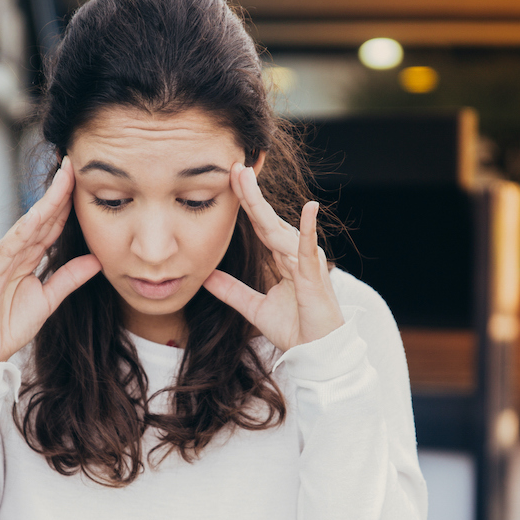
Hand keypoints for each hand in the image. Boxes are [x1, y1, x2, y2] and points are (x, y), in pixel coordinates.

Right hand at [0, 157, 101, 363]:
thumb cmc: (8, 324)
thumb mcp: (48, 299)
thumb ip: (69, 277)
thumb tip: (97, 259)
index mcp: (28, 255)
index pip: (52, 223)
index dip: (68, 202)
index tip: (84, 179)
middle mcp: (13, 250)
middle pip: (41, 216)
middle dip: (59, 190)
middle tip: (75, 163)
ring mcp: (0, 257)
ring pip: (28, 224)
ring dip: (45, 201)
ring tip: (63, 178)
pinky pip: (9, 246)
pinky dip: (23, 230)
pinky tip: (37, 214)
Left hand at [202, 163, 343, 351]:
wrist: (315, 353)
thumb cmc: (294, 329)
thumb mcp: (253, 308)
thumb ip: (231, 291)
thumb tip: (205, 277)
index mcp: (281, 259)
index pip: (259, 225)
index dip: (245, 202)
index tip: (230, 179)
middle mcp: (293, 255)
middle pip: (267, 219)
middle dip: (251, 193)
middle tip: (235, 166)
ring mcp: (305, 263)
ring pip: (279, 229)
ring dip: (263, 204)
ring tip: (249, 179)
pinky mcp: (314, 276)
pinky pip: (309, 250)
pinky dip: (310, 229)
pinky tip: (310, 208)